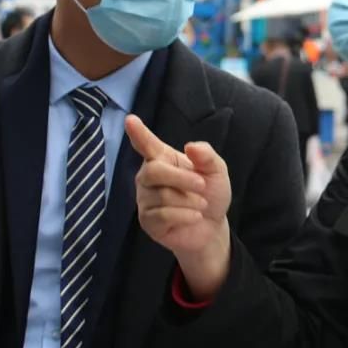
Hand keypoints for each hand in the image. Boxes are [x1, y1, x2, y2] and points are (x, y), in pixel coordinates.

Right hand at [127, 115, 231, 298]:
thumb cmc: (211, 193)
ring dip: (189, 201)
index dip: (138, 133)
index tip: (130, 120)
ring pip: (162, 195)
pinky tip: (194, 217)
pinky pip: (163, 215)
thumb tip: (190, 146)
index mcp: (164, 158)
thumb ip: (207, 156)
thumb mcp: (217, 171)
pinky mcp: (147, 220)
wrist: (213, 227)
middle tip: (202, 185)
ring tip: (200, 205)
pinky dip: (185, 215)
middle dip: (182, 178)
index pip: (147, 144)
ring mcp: (145, 199)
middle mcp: (149, 176)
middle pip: (154, 170)